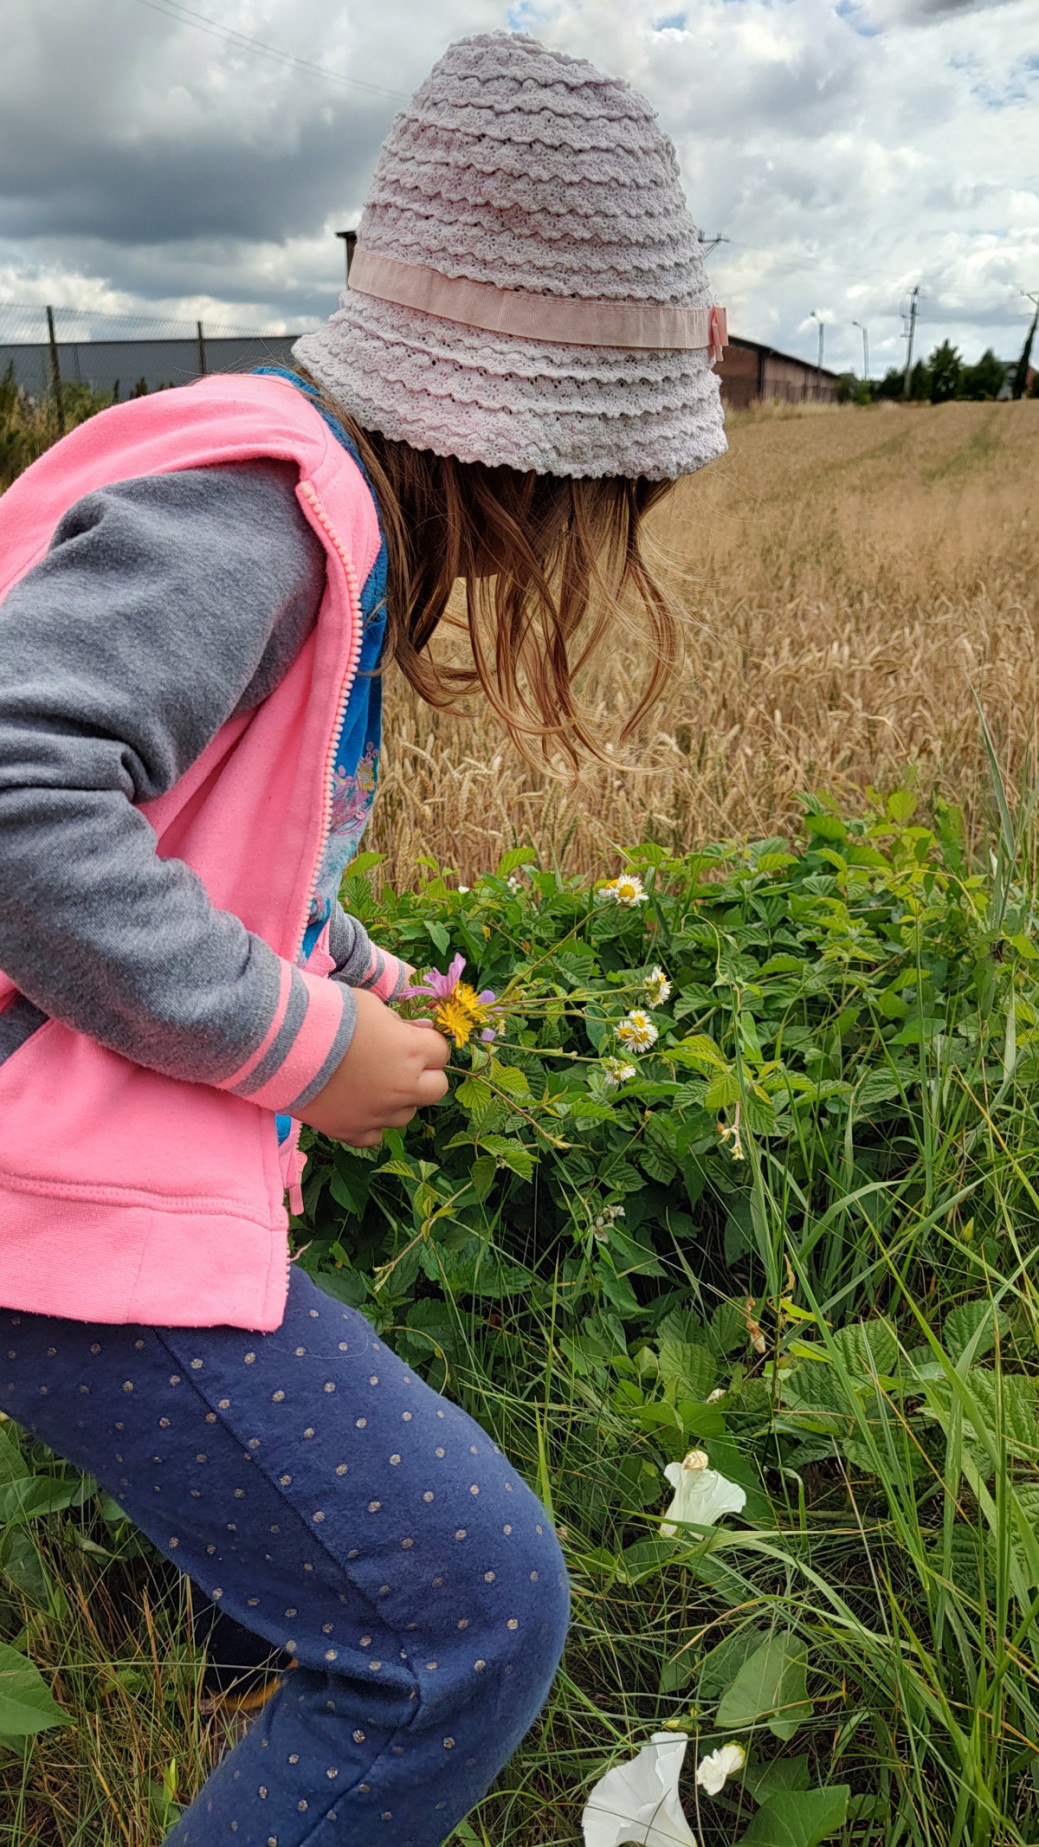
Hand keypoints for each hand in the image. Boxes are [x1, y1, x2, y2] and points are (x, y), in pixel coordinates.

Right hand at [296, 986, 449, 1146]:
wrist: (283, 1043)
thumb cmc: (330, 1014)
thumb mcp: (371, 1004)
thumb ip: (398, 1021)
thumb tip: (416, 1030)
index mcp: (412, 1051)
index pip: (442, 1052)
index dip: (429, 1044)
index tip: (412, 1038)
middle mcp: (402, 1087)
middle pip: (437, 1090)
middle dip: (425, 1076)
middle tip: (401, 1065)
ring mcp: (378, 1114)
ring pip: (407, 1116)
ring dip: (397, 1101)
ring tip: (371, 1084)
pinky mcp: (352, 1131)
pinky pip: (375, 1136)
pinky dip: (370, 1123)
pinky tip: (356, 1106)